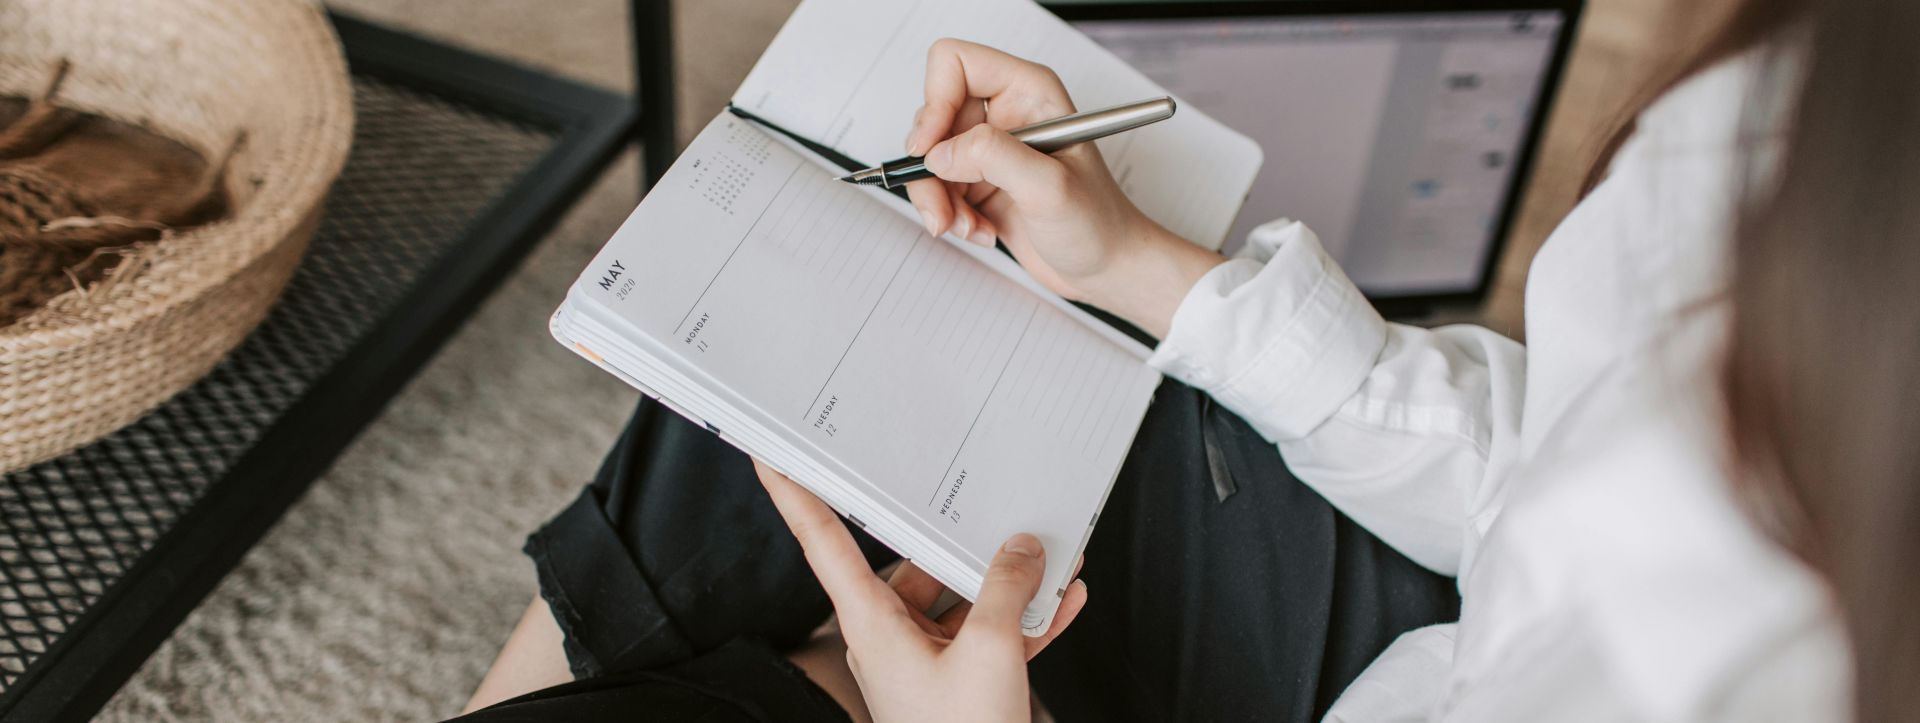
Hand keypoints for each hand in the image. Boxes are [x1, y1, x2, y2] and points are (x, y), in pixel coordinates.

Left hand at [753, 460, 1088, 722]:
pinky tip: (1062, 601)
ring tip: (1050, 558)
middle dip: (962, 540)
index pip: (822, 540)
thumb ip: (1005, 589)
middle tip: (989, 504)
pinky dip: (1023, 619)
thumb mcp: (991, 651)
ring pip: (961, 599)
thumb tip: (1020, 550)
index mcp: (871, 621)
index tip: (773, 455)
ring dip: (1008, 584)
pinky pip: (987, 634)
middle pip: (916, 564)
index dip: (794, 494)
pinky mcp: (955, 679)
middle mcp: (888, 635)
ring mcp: (922, 659)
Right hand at [903, 39, 1222, 337]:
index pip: (955, 64)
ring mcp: (991, 149)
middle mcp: (1006, 112)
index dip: (934, 102)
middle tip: (945, 206)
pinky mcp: (980, 181)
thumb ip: (993, 157)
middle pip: (932, 116)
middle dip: (932, 166)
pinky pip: (937, 187)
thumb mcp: (1049, 187)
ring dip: (938, 198)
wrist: (1107, 268)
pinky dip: (949, 215)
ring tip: (967, 226)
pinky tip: (980, 230)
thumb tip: (940, 152)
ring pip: (929, 157)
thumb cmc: (1099, 223)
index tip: (930, 148)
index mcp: (1028, 91)